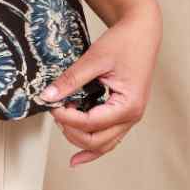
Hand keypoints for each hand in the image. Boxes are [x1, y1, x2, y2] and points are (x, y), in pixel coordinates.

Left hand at [40, 2, 160, 167]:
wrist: (142, 31)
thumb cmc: (124, 42)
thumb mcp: (94, 59)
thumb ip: (71, 80)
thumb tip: (48, 96)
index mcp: (128, 105)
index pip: (91, 123)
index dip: (67, 117)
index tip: (52, 104)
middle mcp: (133, 116)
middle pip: (97, 141)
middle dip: (71, 131)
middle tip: (55, 111)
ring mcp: (130, 117)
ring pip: (103, 144)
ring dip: (80, 140)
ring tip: (61, 125)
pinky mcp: (125, 113)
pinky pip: (109, 138)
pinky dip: (93, 148)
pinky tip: (78, 158)